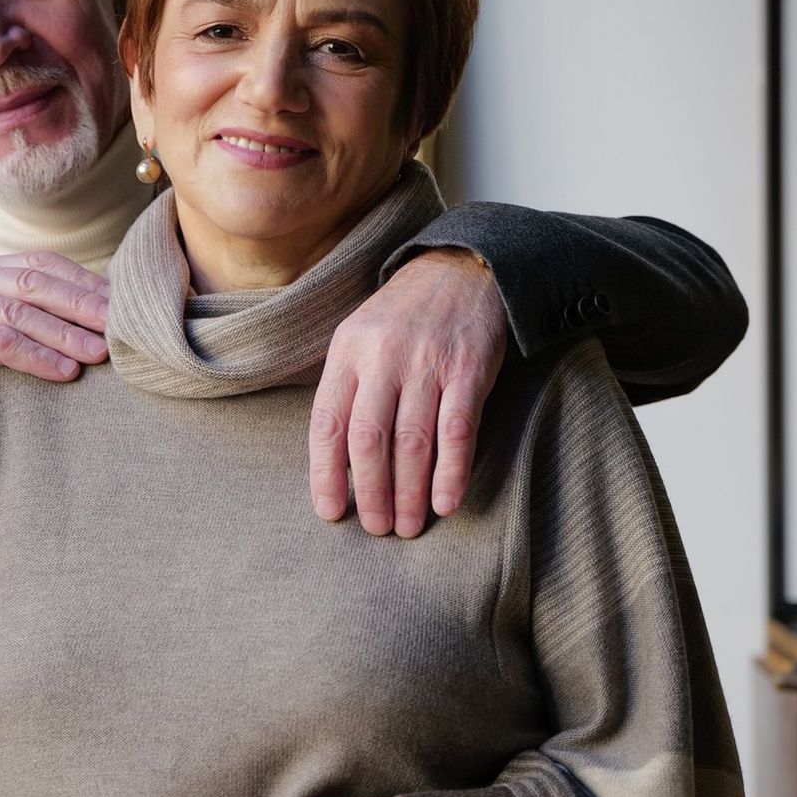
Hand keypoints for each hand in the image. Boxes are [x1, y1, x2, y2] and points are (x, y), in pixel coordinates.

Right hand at [0, 251, 108, 381]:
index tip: (120, 302)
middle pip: (36, 285)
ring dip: (65, 335)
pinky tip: (64, 372)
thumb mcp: (0, 317)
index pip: (45, 264)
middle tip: (118, 326)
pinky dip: (37, 357)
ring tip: (98, 353)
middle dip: (82, 305)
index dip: (84, 282)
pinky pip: (0, 343)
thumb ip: (36, 308)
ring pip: (21, 313)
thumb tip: (101, 314)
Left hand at [309, 247, 506, 537]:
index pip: (328, 422)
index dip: (326, 473)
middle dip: (371, 493)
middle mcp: (383, 356)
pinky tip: (445, 502)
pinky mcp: (469, 368)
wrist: (463, 268)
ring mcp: (428, 362)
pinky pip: (457, 430)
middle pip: (369, 439)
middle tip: (376, 528)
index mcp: (347, 351)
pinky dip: (451, 472)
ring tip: (407, 526)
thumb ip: (345, 389)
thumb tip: (333, 462)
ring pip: (413, 441)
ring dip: (409, 492)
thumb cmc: (403, 317)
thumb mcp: (359, 338)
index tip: (331, 512)